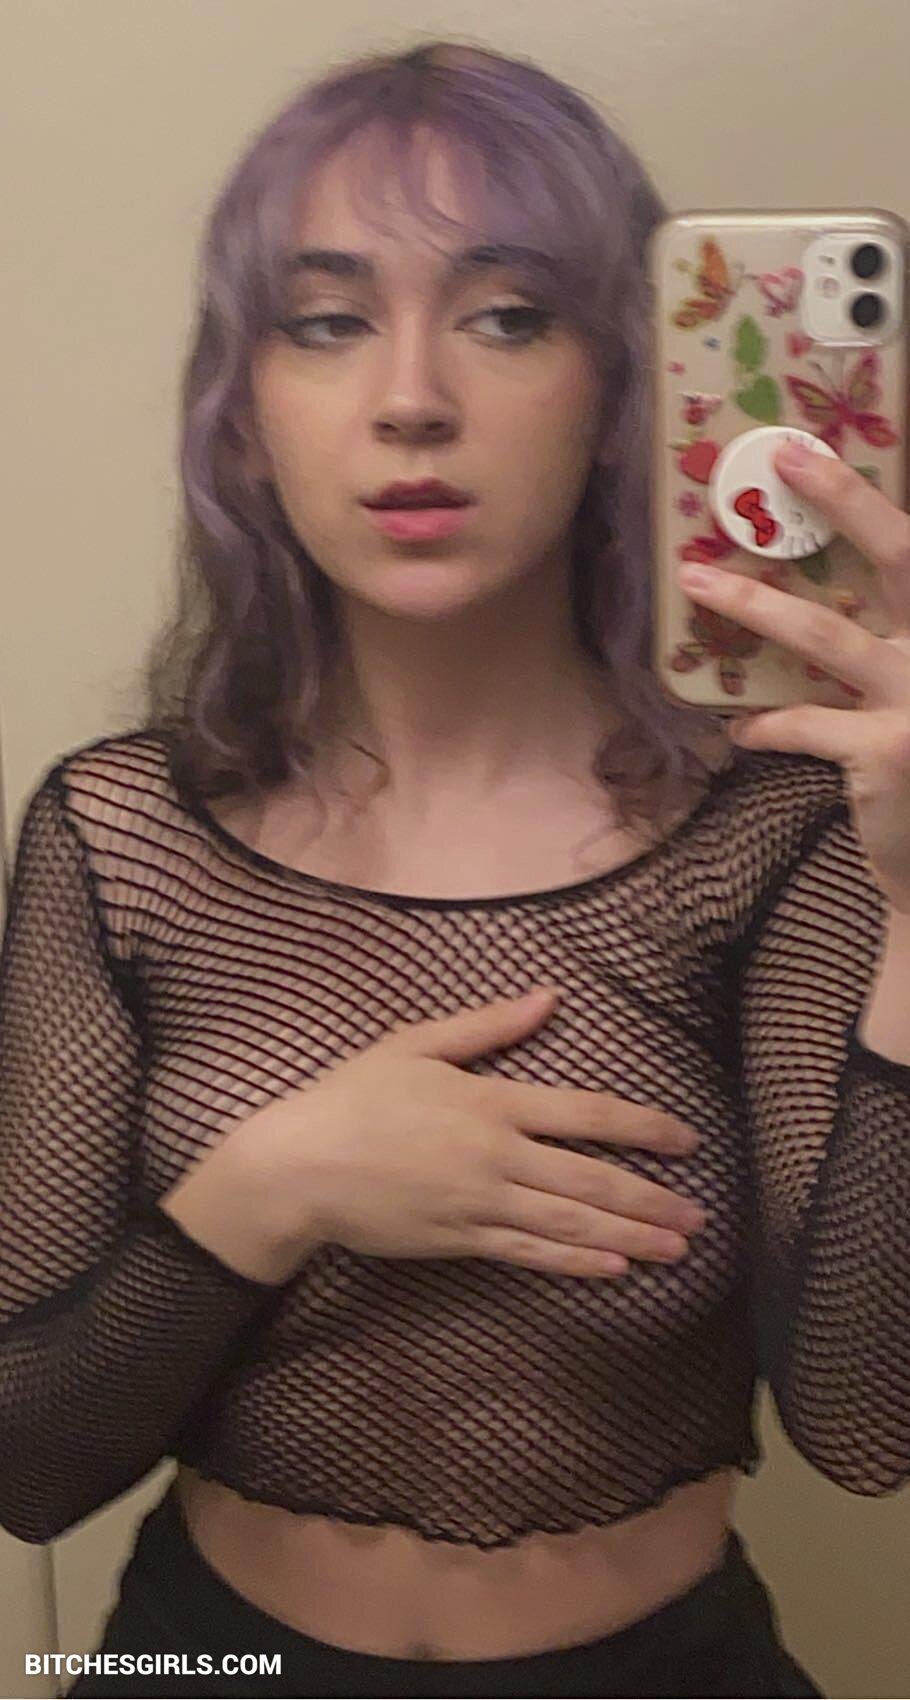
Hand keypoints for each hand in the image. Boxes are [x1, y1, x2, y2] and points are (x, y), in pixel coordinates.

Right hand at [280, 987, 705, 1277]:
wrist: (298, 1168)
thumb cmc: (354, 1097)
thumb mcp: (414, 1044)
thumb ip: (487, 1026)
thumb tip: (547, 999)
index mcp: (491, 1102)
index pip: (586, 1114)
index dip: (644, 1128)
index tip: (687, 1142)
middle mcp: (496, 1156)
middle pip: (591, 1179)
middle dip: (652, 1199)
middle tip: (700, 1218)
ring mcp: (479, 1204)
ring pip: (570, 1223)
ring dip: (630, 1237)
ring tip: (677, 1250)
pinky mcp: (459, 1241)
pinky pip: (530, 1254)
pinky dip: (576, 1263)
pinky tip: (615, 1269)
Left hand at [677, 441, 909, 913]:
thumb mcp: (909, 687)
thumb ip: (884, 635)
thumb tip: (818, 592)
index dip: (872, 494)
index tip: (816, 447)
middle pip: (900, 554)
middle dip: (843, 499)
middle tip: (786, 457)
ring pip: (828, 634)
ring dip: (757, 605)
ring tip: (699, 585)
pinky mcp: (888, 752)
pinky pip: (806, 724)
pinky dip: (768, 725)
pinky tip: (742, 730)